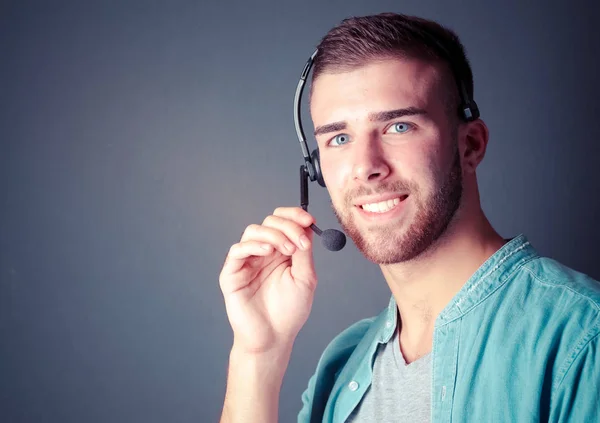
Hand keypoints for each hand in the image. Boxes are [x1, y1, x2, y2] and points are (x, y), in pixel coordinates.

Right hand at [219, 207, 316, 354]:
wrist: (274, 338)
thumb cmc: (289, 311)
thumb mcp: (305, 278)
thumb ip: (304, 252)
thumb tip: (306, 227)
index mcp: (281, 251)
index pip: (283, 222)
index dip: (295, 216)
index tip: (309, 220)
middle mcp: (263, 252)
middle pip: (269, 222)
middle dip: (287, 226)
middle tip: (300, 242)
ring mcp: (247, 261)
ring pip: (253, 231)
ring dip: (273, 234)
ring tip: (288, 250)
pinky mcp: (232, 273)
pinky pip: (238, 250)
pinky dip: (253, 245)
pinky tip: (268, 252)